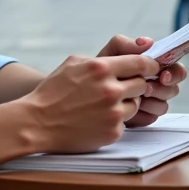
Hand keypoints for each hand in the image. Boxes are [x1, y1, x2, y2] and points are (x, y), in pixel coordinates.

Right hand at [21, 53, 156, 153]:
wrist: (37, 123)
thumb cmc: (54, 91)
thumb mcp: (74, 63)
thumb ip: (104, 58)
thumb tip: (130, 58)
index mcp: (102, 68)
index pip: (141, 63)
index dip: (150, 65)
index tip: (151, 68)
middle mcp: (111, 90)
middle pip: (142, 84)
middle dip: (135, 85)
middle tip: (121, 88)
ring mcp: (113, 113)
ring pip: (136, 104)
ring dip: (126, 103)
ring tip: (104, 104)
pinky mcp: (112, 132)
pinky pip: (125, 122)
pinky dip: (115, 120)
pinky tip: (97, 119)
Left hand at [93, 35, 186, 126]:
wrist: (82, 95)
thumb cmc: (97, 72)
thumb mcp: (109, 54)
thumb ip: (125, 44)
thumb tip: (147, 42)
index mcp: (153, 67)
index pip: (175, 69)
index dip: (173, 73)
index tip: (162, 75)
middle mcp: (156, 84)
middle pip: (173, 89)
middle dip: (162, 89)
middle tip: (148, 89)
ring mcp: (150, 103)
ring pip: (164, 105)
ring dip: (151, 102)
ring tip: (136, 99)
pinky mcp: (143, 118)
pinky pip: (151, 118)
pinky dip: (142, 115)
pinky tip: (131, 111)